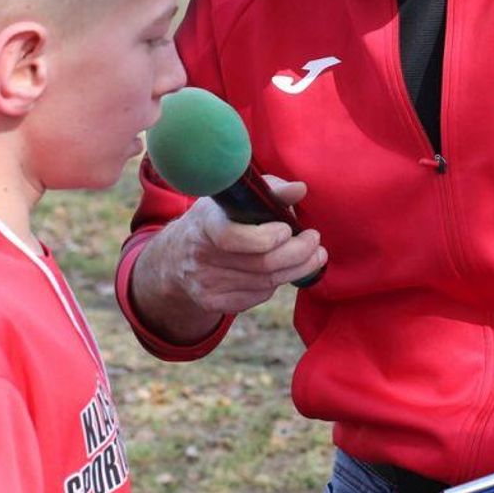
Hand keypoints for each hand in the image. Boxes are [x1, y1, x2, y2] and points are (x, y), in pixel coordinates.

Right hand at [151, 176, 324, 315]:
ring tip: (314, 255)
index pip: (231, 238)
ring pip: (265, 283)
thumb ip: (271, 190)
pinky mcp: (212, 302)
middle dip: (298, 254)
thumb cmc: (219, 217)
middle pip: (260, 265)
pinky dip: (277, 283)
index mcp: (204, 224)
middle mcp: (200, 256)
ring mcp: (205, 283)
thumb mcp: (237, 198)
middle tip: (315, 241)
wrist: (178, 255)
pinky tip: (285, 270)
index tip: (288, 228)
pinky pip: (258, 297)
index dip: (265, 237)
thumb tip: (300, 189)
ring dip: (298, 269)